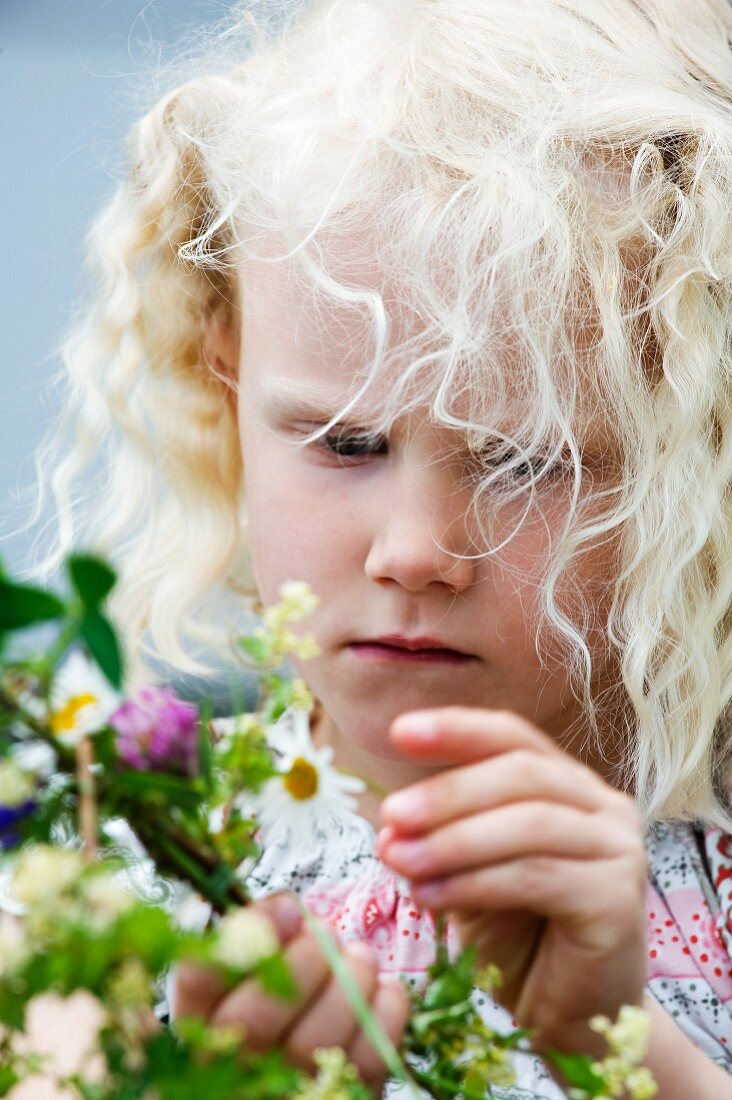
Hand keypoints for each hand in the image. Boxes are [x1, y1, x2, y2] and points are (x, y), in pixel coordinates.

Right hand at [174, 893, 408, 1090]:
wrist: (303, 1084)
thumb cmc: (277, 1014)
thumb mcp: (249, 976)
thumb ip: (260, 939)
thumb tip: (289, 910)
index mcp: (201, 1023)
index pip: (199, 979)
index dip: (246, 934)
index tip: (289, 908)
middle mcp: (231, 1067)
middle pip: (256, 1019)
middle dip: (304, 962)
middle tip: (326, 934)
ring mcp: (284, 1094)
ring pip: (315, 1042)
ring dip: (349, 982)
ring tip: (360, 957)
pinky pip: (366, 1061)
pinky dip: (385, 1013)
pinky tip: (383, 990)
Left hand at [377, 706, 647, 1053]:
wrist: (568, 1019)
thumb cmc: (520, 940)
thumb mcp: (469, 873)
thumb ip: (438, 841)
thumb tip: (389, 826)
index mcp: (569, 785)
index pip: (513, 737)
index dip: (458, 729)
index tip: (398, 733)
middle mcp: (604, 806)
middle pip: (521, 773)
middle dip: (448, 792)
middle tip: (392, 816)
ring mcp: (620, 849)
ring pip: (528, 823)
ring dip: (454, 840)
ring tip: (400, 862)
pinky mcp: (619, 899)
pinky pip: (536, 876)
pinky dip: (474, 882)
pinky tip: (431, 898)